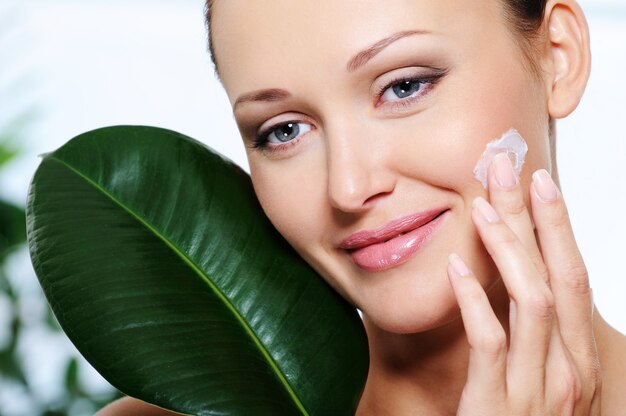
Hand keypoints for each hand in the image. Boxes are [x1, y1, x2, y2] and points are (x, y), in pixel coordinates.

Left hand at [447, 153, 601, 414]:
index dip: (559, 227)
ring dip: (509, 250)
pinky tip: (455, 271)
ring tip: (485, 208)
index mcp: (578, 358)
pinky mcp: (497, 407)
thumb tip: (509, 278)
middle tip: (513, 168)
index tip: (540, 181)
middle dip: (538, 219)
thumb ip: (530, 334)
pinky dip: (475, 303)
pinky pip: (490, 345)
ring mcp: (536, 391)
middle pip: (558, 278)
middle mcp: (568, 370)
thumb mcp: (539, 379)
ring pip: (531, 304)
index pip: (573, 277)